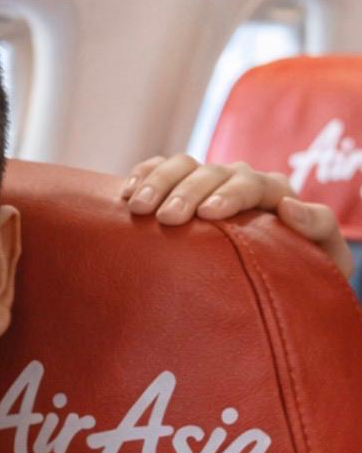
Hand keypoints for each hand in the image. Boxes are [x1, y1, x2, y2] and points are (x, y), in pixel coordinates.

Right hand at [121, 153, 352, 279]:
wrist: (271, 287)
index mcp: (274, 194)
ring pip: (181, 165)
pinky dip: (142, 175)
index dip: (230, 194)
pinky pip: (158, 169)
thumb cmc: (299, 278)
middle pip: (211, 172)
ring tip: (137, 207)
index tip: (208, 214)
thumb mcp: (324, 260)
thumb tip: (289, 205)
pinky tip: (127, 194)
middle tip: (165, 218)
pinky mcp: (179, 189)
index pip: (252, 183)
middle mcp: (238, 181)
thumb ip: (319, 229)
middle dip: (186, 191)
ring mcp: (206, 183)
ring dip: (158, 182)